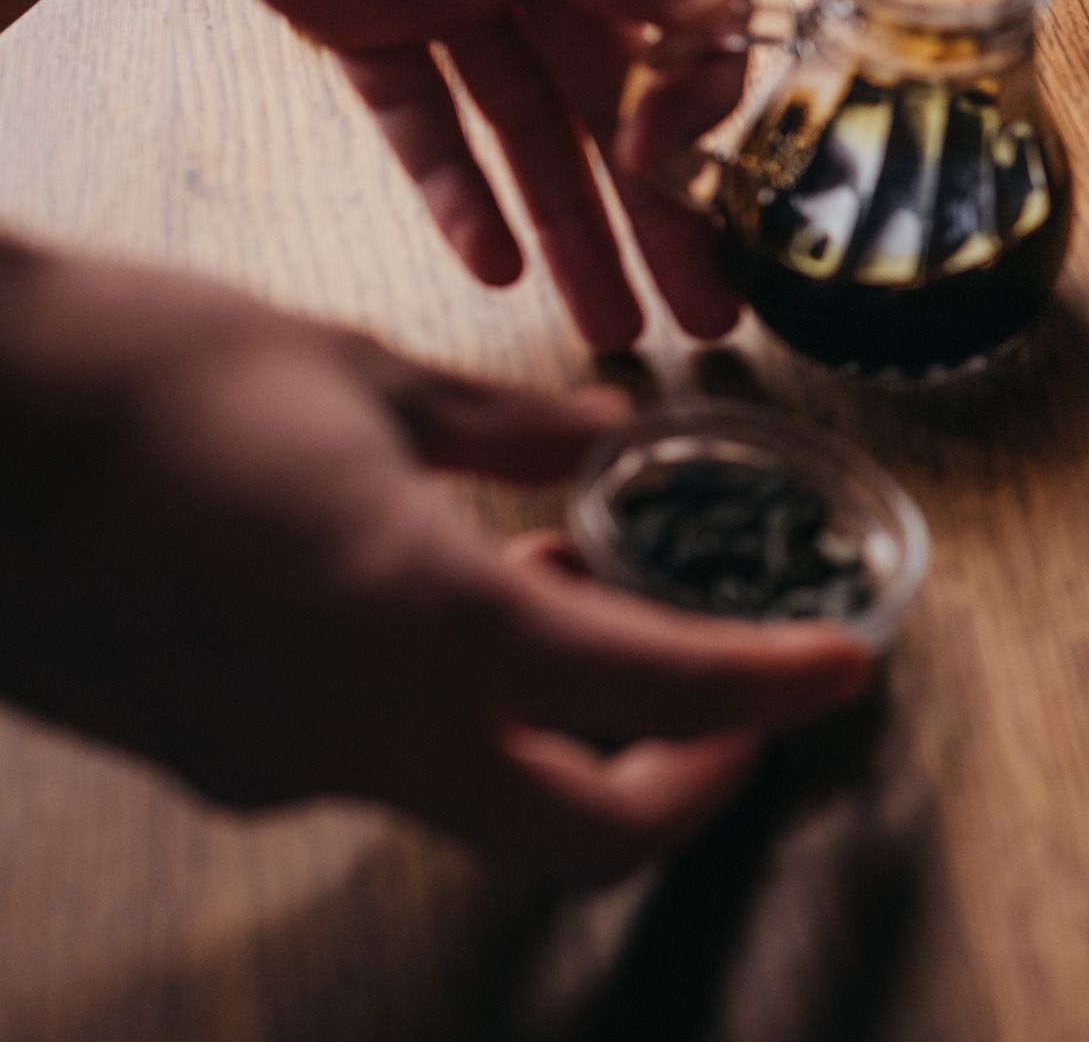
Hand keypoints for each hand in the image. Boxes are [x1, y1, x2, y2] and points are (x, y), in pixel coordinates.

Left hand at [0, 0, 743, 348]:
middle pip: (622, 91)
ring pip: (528, 127)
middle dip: (665, 203)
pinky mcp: (348, 15)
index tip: (671, 154)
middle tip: (704, 310)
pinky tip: (492, 263)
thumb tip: (705, 11)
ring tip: (613, 325)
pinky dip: (455, 193)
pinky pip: (419, 122)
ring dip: (572, 224)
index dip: (699, 86)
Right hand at [0, 242, 872, 877]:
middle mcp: (352, 727)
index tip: (842, 670)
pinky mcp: (205, 752)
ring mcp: (269, 760)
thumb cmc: (135, 370)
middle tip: (749, 698)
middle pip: (577, 830)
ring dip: (571, 734)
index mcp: (418, 618)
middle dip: (686, 780)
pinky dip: (460, 707)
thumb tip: (602, 436)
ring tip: (601, 596)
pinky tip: (459, 592)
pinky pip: (376, 762)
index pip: (653, 692)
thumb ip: (503, 429)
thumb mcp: (358, 372)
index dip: (769, 689)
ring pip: (477, 798)